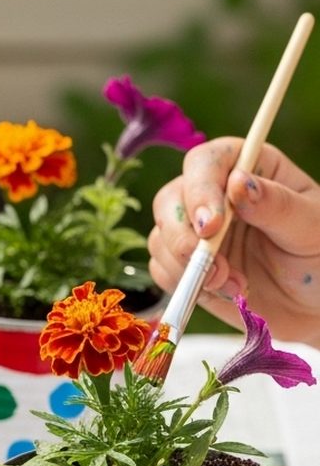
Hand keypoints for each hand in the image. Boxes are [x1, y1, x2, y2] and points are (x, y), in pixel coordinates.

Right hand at [148, 138, 319, 346]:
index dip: (199, 190)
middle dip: (184, 238)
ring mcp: (196, 231)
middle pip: (170, 200)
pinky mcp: (186, 265)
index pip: (205, 162)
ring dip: (189, 268)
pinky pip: (162, 270)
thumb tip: (238, 183)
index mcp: (248, 167)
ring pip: (162, 238)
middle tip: (213, 268)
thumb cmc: (318, 256)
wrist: (311, 303)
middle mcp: (215, 194)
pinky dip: (185, 285)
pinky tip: (222, 291)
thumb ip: (275, 205)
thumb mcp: (310, 226)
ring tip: (232, 283)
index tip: (211, 226)